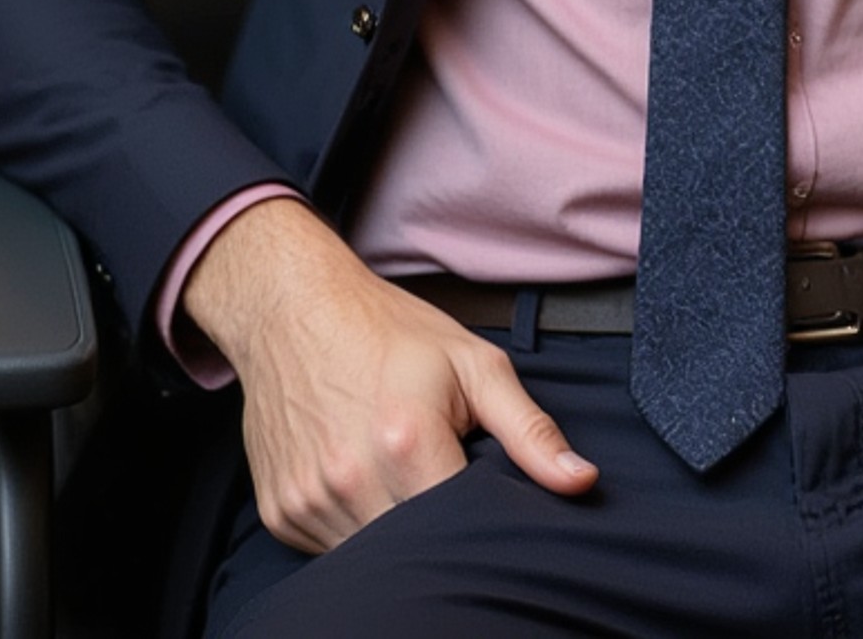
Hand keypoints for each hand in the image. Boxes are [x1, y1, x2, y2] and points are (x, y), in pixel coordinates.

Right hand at [181, 196, 597, 553]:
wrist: (293, 307)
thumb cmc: (389, 330)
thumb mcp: (473, 362)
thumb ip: (529, 429)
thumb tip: (581, 481)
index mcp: (406, 440)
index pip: (461, 531)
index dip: (482, 524)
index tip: (482, 498)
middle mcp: (351, 479)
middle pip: (416, 549)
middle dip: (438, 529)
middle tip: (441, 479)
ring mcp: (309, 500)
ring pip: (371, 556)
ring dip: (394, 530)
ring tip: (399, 473)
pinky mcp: (280, 513)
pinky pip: (329, 549)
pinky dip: (354, 526)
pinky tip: (362, 479)